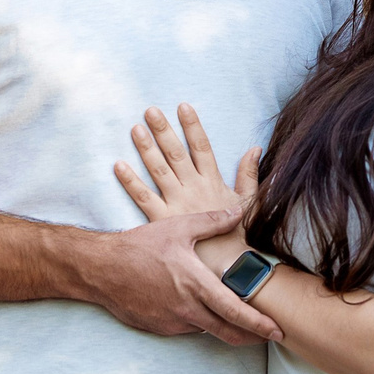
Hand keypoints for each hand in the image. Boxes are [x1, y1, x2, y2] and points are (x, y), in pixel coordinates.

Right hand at [83, 209, 283, 346]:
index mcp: (196, 284)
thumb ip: (212, 222)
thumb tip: (240, 210)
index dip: (259, 324)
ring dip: (227, 329)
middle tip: (272, 337)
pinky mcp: (160, 328)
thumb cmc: (140, 245)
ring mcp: (173, 322)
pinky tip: (206, 313)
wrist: (101, 269)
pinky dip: (202, 324)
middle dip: (253, 337)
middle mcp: (187, 309)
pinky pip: (188, 329)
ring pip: (209, 331)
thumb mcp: (178, 227)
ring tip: (243, 323)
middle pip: (228, 332)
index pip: (235, 311)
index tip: (278, 330)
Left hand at [114, 103, 258, 221]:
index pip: (201, 146)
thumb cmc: (241, 235)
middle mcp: (193, 188)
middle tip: (150, 110)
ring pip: (158, 170)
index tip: (182, 106)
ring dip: (146, 149)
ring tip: (135, 129)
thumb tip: (255, 147)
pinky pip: (142, 198)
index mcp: (212, 181)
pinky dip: (129, 181)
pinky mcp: (162, 220)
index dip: (192, 126)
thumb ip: (249, 172)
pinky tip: (118, 165)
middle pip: (176, 153)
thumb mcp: (249, 200)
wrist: (230, 267)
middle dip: (163, 130)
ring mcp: (176, 203)